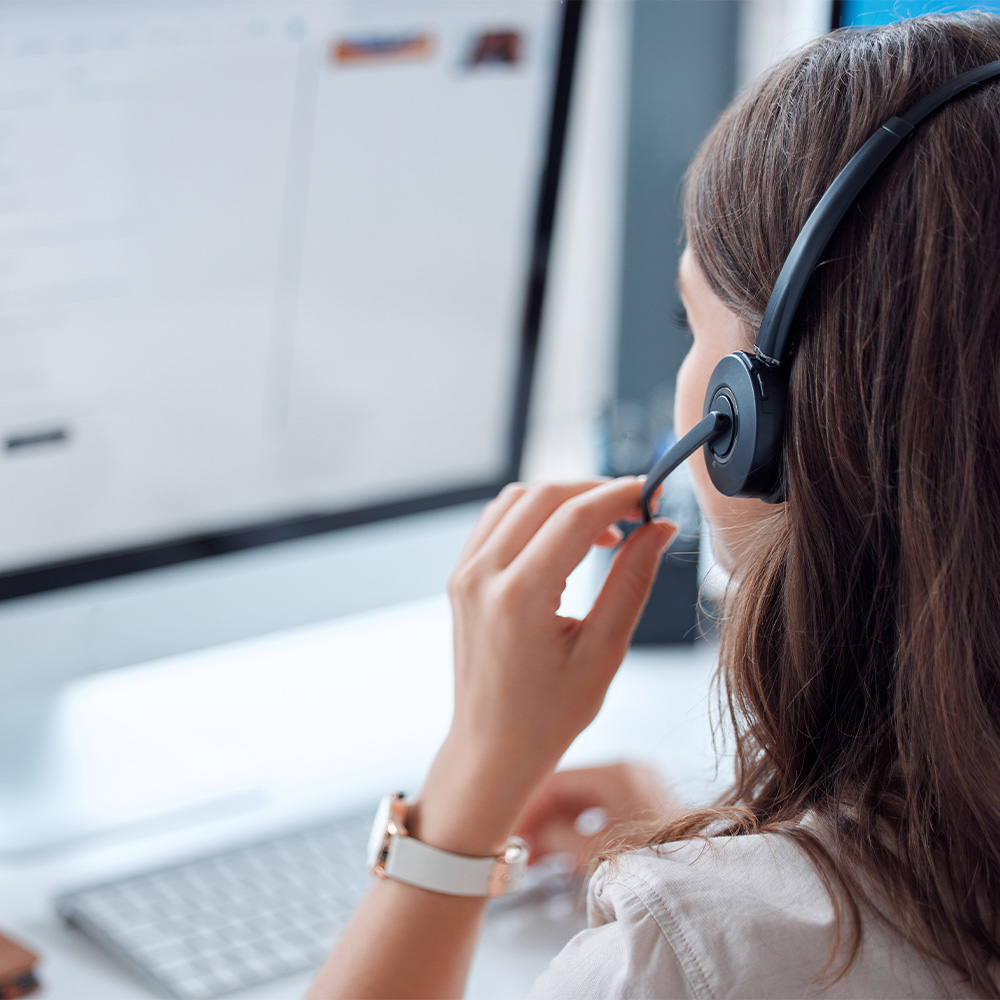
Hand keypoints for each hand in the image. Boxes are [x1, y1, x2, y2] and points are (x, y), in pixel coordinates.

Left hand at [410, 479, 676, 856]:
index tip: (654, 496)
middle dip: (596, 491)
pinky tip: (566, 541)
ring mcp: (465, 574)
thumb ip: (632, 581)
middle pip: (544, 495)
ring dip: (563, 499)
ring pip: (517, 500)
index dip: (622, 496)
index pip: (576, 515)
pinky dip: (534, 515)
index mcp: (519, 597)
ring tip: (605, 530)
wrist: (492, 749)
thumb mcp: (604, 652)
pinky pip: (497, 521)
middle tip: (636, 510)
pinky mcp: (461, 578)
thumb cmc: (549, 715)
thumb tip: (660, 529)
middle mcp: (483, 576)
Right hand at [513, 763, 679, 871]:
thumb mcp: (594, 854)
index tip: (508, 826)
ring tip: (534, 857)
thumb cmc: (655, 867)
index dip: (528, 805)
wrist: (702, 889)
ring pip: (582, 803)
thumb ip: (555, 837)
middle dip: (541, 819)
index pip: (557, 780)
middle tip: (518, 845)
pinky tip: (560, 855)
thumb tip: (529, 835)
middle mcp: (628, 773)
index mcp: (618, 773)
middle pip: (569, 790)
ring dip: (557, 828)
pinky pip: (599, 813)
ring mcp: (638, 789)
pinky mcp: (644, 808)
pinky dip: (578, 832)